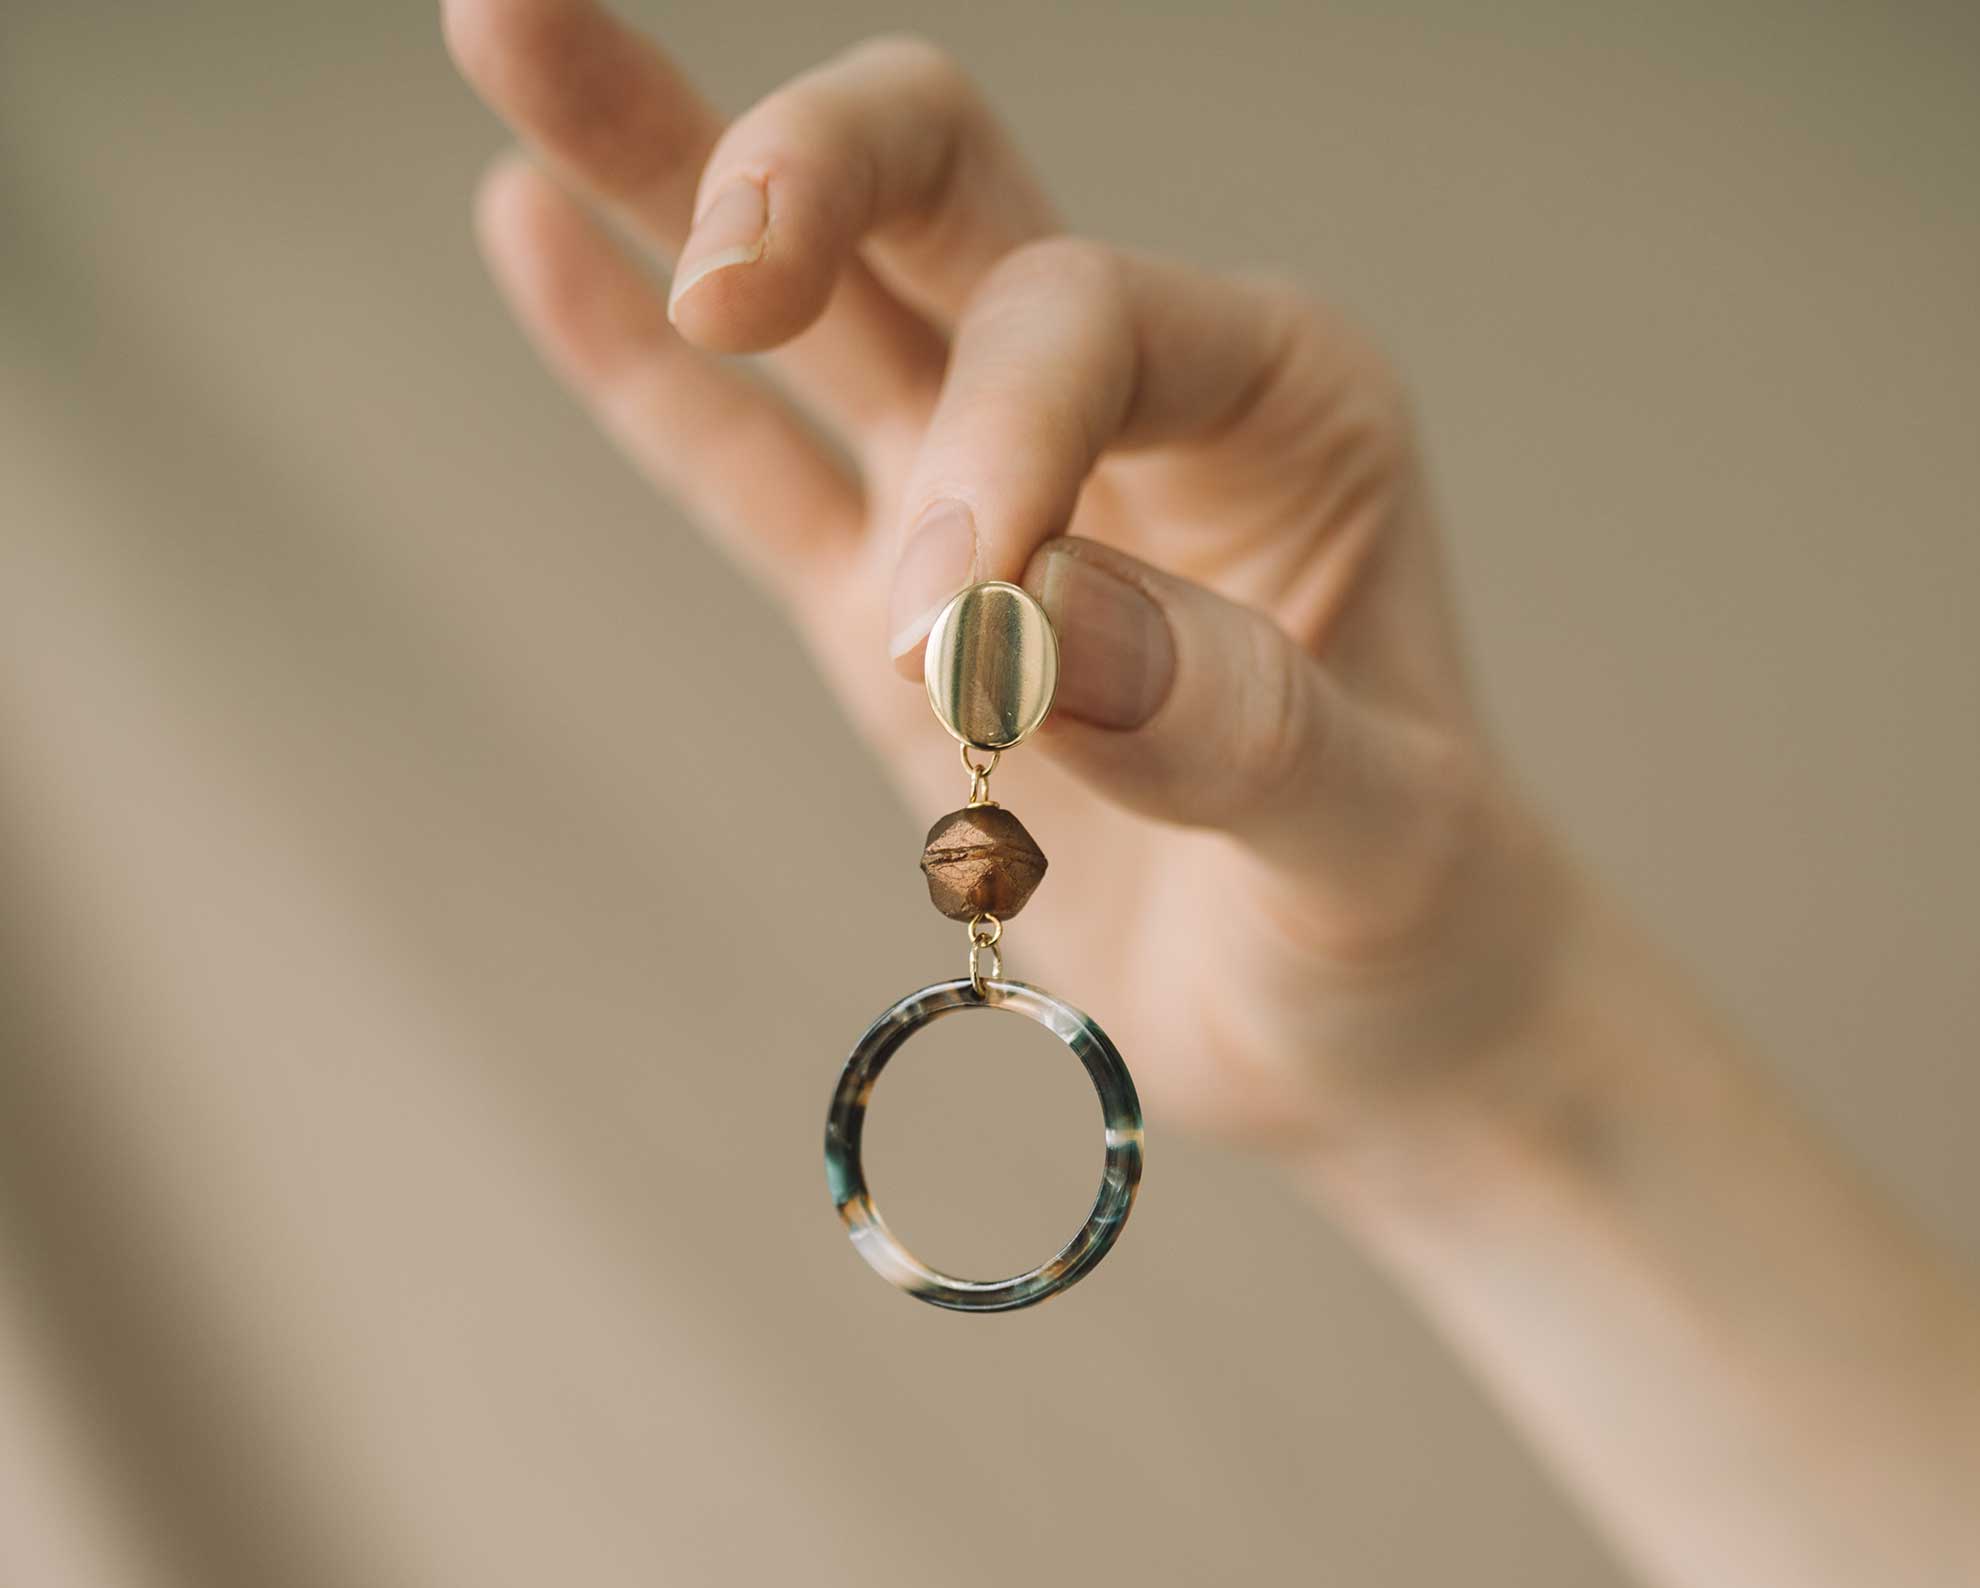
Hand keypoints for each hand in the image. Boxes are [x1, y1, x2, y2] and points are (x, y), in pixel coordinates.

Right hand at [444, 3, 1571, 1151]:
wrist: (1356, 1025)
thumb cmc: (1406, 924)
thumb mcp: (1371, 834)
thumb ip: (1230, 721)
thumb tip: (1022, 624)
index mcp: (1279, 403)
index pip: (1085, 328)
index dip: (998, 445)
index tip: (945, 631)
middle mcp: (1131, 409)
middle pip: (946, 196)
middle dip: (812, 178)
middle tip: (729, 267)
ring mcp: (992, 506)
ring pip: (819, 306)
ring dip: (667, 171)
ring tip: (504, 16)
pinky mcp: (892, 623)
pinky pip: (750, 471)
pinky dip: (639, 371)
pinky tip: (526, 226)